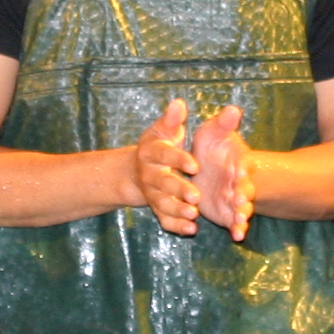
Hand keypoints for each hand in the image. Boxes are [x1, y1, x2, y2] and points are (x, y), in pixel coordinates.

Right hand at [130, 98, 199, 234]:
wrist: (137, 170)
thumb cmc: (158, 145)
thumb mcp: (164, 130)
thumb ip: (173, 120)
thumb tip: (179, 104)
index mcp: (151, 152)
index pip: (164, 155)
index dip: (178, 160)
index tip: (195, 165)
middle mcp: (148, 174)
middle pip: (162, 183)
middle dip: (179, 189)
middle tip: (197, 196)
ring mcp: (151, 194)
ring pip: (163, 204)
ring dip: (178, 210)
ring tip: (195, 214)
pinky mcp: (157, 209)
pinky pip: (164, 220)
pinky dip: (176, 226)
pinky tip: (191, 230)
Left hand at [192, 105, 255, 241]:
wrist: (202, 169)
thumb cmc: (210, 147)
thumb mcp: (212, 133)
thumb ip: (222, 124)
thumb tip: (233, 108)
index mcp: (237, 160)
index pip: (244, 163)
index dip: (243, 168)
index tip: (240, 172)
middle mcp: (240, 181)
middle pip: (246, 188)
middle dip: (244, 195)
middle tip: (240, 201)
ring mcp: (235, 198)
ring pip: (242, 207)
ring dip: (242, 214)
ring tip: (239, 220)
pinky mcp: (228, 212)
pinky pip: (234, 222)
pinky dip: (238, 228)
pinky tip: (237, 236)